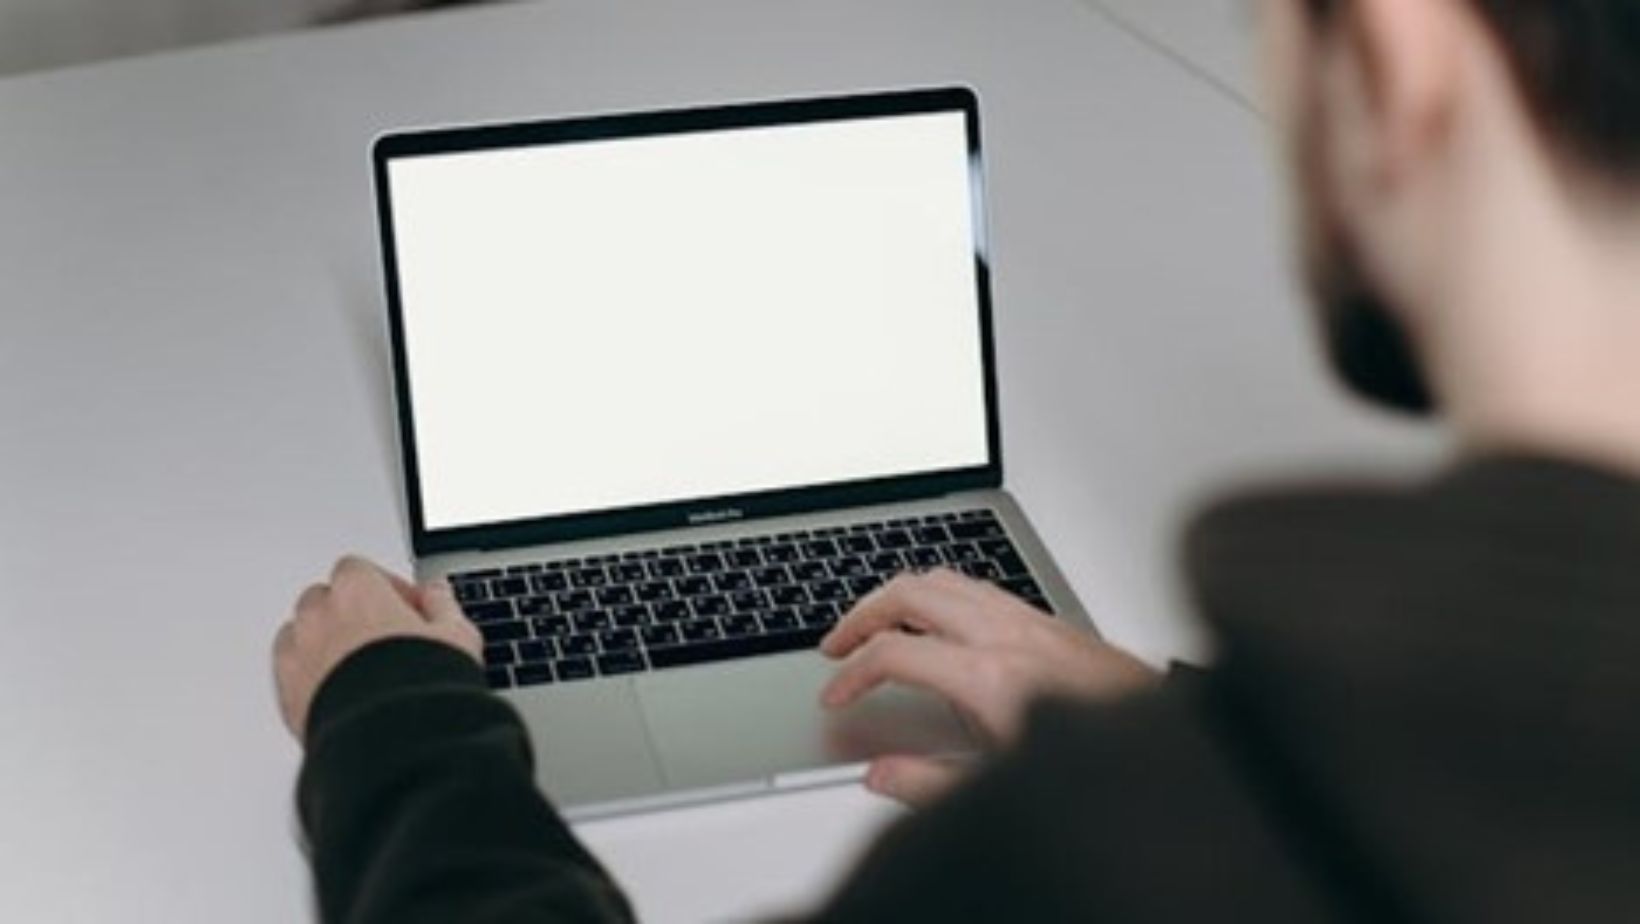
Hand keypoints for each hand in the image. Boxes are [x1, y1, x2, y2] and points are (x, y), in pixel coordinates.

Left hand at [273, 556, 481, 743]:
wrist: (391, 741)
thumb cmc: (420, 686)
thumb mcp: (456, 636)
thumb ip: (443, 605)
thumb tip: (437, 594)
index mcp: (357, 590)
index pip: (359, 569)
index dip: (385, 587)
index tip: (405, 608)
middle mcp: (319, 616)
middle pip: (325, 598)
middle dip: (350, 612)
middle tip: (383, 638)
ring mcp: (297, 654)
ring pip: (301, 633)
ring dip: (324, 642)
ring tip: (359, 669)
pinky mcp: (285, 694)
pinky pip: (290, 671)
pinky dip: (308, 675)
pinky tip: (339, 692)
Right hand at [819, 569, 1157, 805]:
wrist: (1162, 739)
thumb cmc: (1092, 762)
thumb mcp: (999, 785)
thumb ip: (929, 783)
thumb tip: (880, 775)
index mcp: (985, 676)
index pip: (893, 655)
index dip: (851, 674)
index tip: (836, 695)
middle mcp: (1004, 636)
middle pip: (909, 594)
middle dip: (861, 615)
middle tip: (837, 644)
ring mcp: (1026, 620)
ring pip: (943, 578)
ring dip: (898, 596)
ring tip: (875, 622)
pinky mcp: (1045, 618)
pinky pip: (976, 585)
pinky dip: (939, 591)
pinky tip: (936, 615)